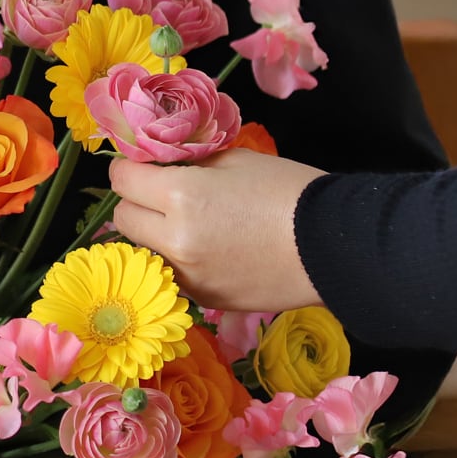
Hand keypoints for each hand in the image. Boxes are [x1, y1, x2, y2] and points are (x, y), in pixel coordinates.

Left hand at [109, 149, 326, 312]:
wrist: (335, 246)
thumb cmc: (287, 192)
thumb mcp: (234, 158)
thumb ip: (188, 160)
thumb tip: (159, 161)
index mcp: (180, 196)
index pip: (122, 180)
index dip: (130, 168)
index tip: (143, 166)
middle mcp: (174, 240)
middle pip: (123, 218)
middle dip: (136, 201)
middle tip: (162, 193)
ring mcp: (187, 275)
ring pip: (142, 250)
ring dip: (152, 234)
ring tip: (185, 223)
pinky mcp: (203, 298)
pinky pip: (170, 273)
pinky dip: (176, 259)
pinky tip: (206, 248)